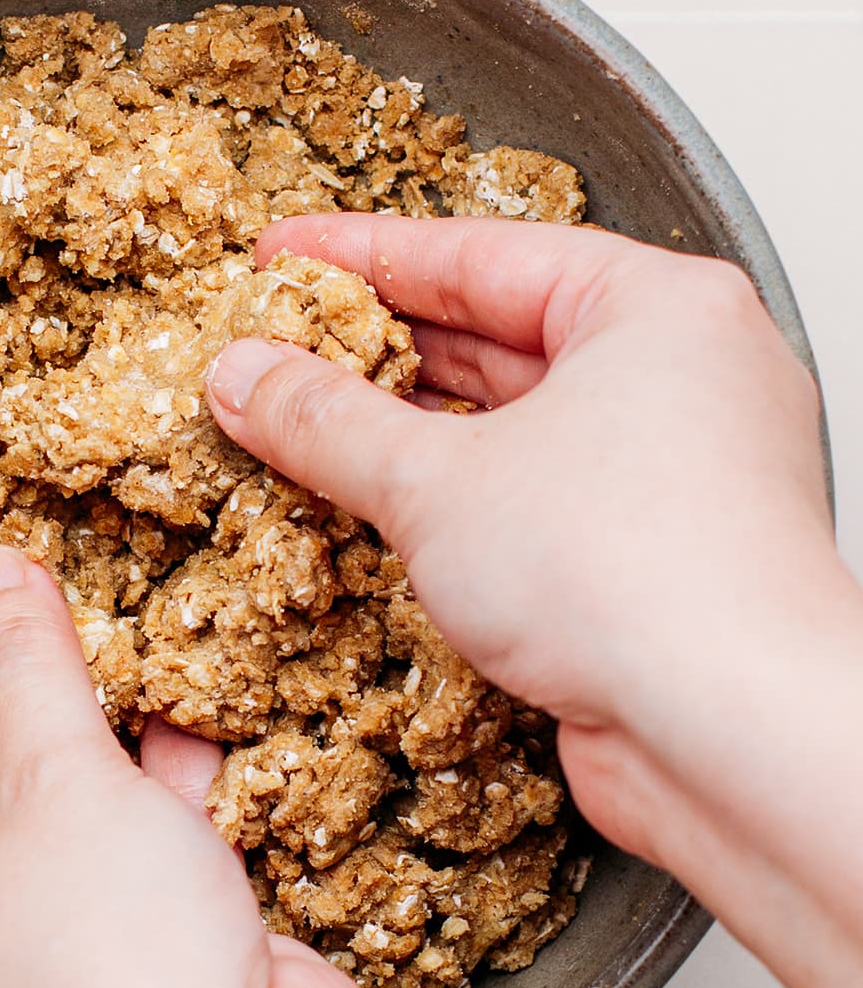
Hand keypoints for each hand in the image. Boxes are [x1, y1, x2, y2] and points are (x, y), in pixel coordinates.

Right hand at [206, 214, 862, 987]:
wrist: (736, 735)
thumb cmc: (642, 578)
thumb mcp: (438, 481)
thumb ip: (328, 421)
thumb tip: (251, 377)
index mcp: (658, 309)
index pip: (481, 253)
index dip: (364, 254)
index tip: (285, 252)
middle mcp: (685, 379)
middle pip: (502, 336)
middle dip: (381, 348)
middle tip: (280, 343)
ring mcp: (679, 474)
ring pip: (518, 429)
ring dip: (411, 435)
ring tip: (305, 427)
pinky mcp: (658, 561)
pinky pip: (536, 504)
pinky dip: (457, 505)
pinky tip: (381, 513)